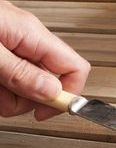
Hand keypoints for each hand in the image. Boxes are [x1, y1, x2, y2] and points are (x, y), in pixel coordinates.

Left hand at [0, 0, 90, 119]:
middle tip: (4, 98)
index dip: (69, 94)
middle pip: (49, 82)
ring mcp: (14, 45)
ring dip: (8, 96)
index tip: (47, 112)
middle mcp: (28, 40)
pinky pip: (10, 77)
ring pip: (27, 84)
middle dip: (27, 99)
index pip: (77, 68)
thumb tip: (53, 93)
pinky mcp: (1, 50)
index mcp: (34, 35)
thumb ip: (21, 72)